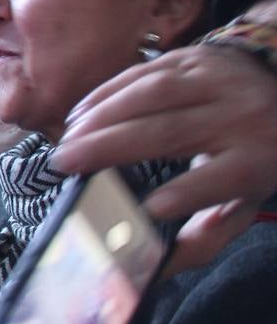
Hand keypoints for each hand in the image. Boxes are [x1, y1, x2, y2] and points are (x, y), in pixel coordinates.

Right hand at [57, 44, 276, 275]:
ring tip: (67, 139)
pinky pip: (140, 73)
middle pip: (172, 131)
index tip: (149, 208)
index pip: (223, 177)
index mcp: (258, 159)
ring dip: (101, 116)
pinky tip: (78, 115)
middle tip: (66, 164)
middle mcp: (240, 115)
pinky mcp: (191, 57)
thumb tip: (154, 267)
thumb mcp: (244, 201)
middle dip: (112, 147)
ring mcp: (215, 80)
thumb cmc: (251, 157)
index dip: (187, 193)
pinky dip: (103, 94)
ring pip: (151, 94)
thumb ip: (206, 235)